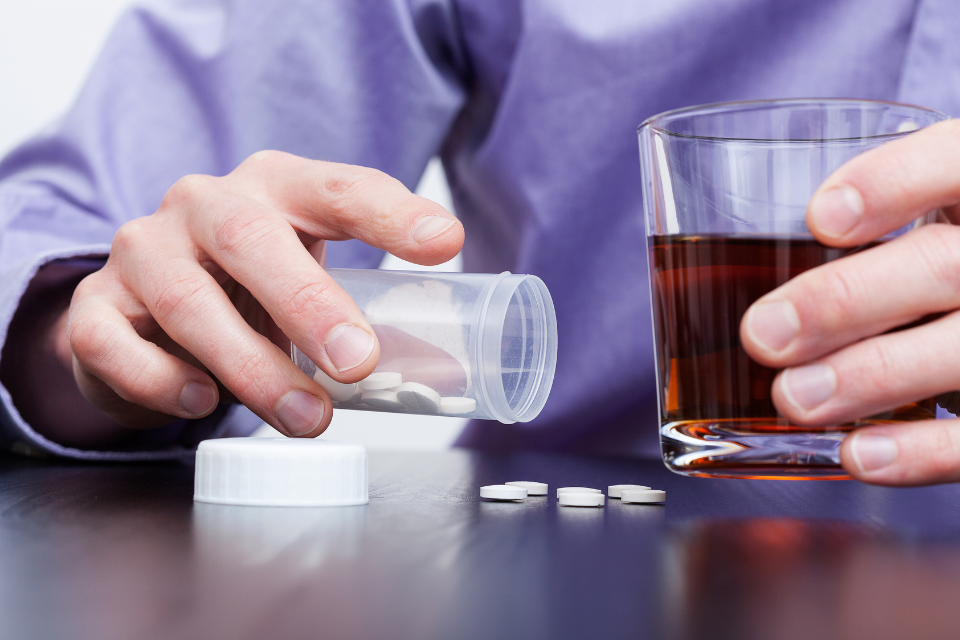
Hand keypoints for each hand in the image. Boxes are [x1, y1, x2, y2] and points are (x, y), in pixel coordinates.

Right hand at [63, 151, 462, 439]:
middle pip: (251, 237)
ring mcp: (143, 249)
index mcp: (275, 188)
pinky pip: (113, 341)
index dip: (390, 213)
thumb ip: (367, 312)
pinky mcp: (97, 304)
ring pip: (187, 301)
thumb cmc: (253, 287)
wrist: (152, 307)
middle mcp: (204, 204)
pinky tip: (202, 400)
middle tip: (358, 363)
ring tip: (306, 417)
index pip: (337, 187)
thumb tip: (443, 371)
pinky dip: (161, 378)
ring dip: (252, 367)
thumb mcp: (312, 279)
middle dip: (309, 303)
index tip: (444, 242)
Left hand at [740, 119, 959, 485]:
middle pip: (943, 266)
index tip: (820, 218)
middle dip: (843, 302)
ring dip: (869, 378)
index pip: (954, 160)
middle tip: (761, 335)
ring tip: (792, 398)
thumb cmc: (922, 268)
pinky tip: (855, 454)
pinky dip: (920, 451)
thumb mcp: (911, 225)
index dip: (895, 183)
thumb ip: (863, 227)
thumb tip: (723, 276)